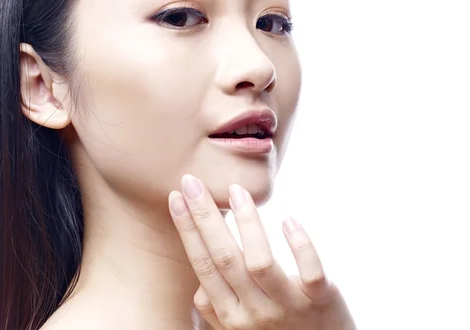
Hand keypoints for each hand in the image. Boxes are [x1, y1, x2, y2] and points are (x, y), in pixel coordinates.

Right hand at [168, 174, 356, 329]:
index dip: (188, 230)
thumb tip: (198, 284)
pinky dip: (300, 245)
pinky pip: (310, 272)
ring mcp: (289, 308)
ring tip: (237, 191)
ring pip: (260, 262)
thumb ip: (215, 309)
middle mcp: (255, 313)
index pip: (203, 265)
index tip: (177, 197)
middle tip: (192, 182)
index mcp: (231, 315)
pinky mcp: (322, 301)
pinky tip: (288, 220)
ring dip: (247, 223)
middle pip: (224, 258)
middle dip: (205, 217)